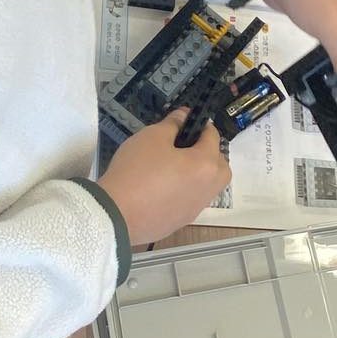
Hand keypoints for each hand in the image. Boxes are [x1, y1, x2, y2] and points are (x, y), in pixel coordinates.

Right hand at [97, 109, 230, 244]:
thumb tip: (184, 116)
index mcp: (206, 164)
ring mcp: (196, 208)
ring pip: (207, 186)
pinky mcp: (181, 222)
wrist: (116, 214)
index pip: (213, 137)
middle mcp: (208, 188)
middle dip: (209, 153)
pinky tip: (162, 188)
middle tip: (184, 147)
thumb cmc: (136, 170)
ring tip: (173, 167)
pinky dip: (184, 191)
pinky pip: (191, 200)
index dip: (200, 125)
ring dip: (198, 173)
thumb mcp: (152, 137)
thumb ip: (173, 124)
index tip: (184, 121)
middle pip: (220, 166)